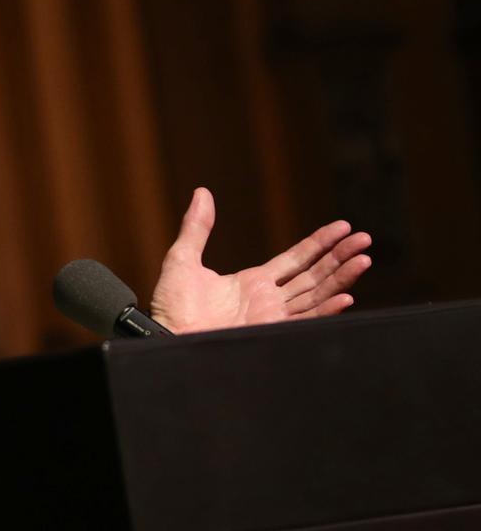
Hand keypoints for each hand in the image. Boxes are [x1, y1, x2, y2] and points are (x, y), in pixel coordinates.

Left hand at [149, 188, 371, 333]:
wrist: (166, 338)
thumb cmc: (170, 305)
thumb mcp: (182, 258)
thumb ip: (197, 227)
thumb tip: (202, 192)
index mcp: (253, 282)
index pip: (296, 259)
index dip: (319, 244)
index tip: (342, 228)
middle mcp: (268, 300)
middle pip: (314, 275)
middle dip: (340, 257)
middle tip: (364, 239)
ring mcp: (272, 318)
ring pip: (316, 294)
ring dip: (341, 278)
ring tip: (364, 258)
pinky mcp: (270, 333)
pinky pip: (305, 320)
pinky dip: (326, 309)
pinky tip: (346, 296)